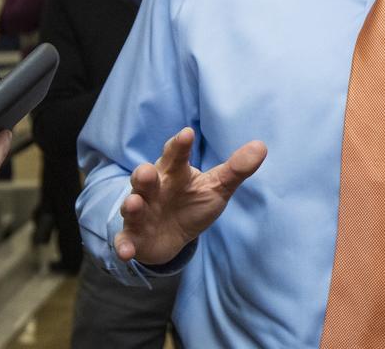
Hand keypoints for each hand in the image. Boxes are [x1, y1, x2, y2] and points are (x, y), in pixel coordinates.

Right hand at [114, 128, 266, 265]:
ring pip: (132, 206)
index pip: (176, 156)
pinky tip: (125, 252)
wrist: (171, 236)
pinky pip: (125, 241)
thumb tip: (261, 146)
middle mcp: (153, 190)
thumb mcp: (216, 186)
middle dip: (144, 175)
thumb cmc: (192, 202)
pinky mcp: (133, 237)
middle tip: (146, 170)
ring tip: (133, 203)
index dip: (180, 145)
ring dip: (131, 205)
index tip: (187, 133)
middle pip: (146, 178)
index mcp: (174, 173)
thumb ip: (236, 168)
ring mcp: (141, 214)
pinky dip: (123, 245)